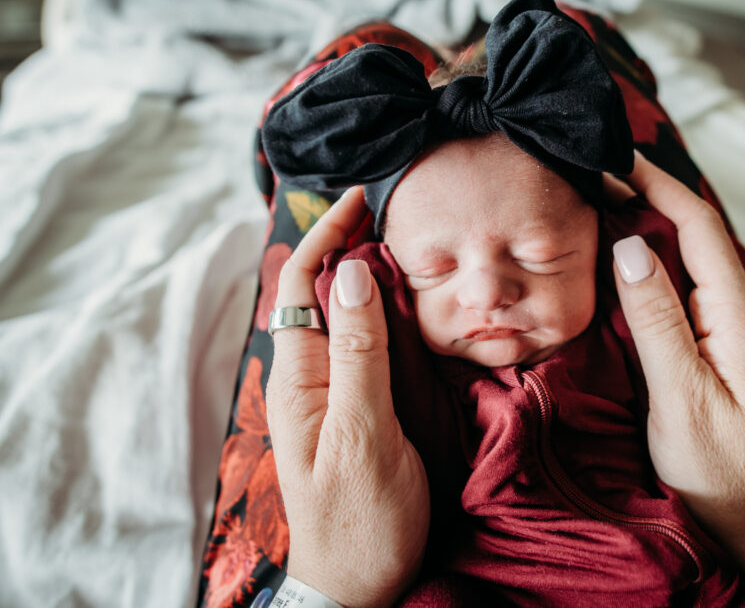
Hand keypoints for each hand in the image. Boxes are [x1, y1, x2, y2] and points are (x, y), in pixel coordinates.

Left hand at [265, 186, 428, 607]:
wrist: (361, 583)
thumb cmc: (358, 518)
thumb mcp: (360, 435)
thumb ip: (358, 355)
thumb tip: (352, 274)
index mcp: (302, 375)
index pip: (302, 283)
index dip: (327, 235)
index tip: (363, 198)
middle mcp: (316, 374)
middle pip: (324, 291)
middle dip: (351, 243)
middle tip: (397, 210)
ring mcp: (340, 390)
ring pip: (351, 316)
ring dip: (373, 273)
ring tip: (412, 241)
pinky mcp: (365, 407)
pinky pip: (373, 346)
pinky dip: (392, 313)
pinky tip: (419, 303)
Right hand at [610, 153, 744, 589]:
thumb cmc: (719, 470)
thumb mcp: (681, 397)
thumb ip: (657, 321)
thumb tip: (630, 245)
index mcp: (739, 317)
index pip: (699, 227)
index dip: (658, 185)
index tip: (613, 158)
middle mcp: (743, 312)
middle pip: (697, 235)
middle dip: (649, 196)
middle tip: (594, 174)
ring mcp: (734, 328)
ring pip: (691, 260)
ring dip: (650, 226)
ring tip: (601, 203)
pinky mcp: (722, 345)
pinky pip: (687, 288)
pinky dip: (655, 264)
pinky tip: (625, 262)